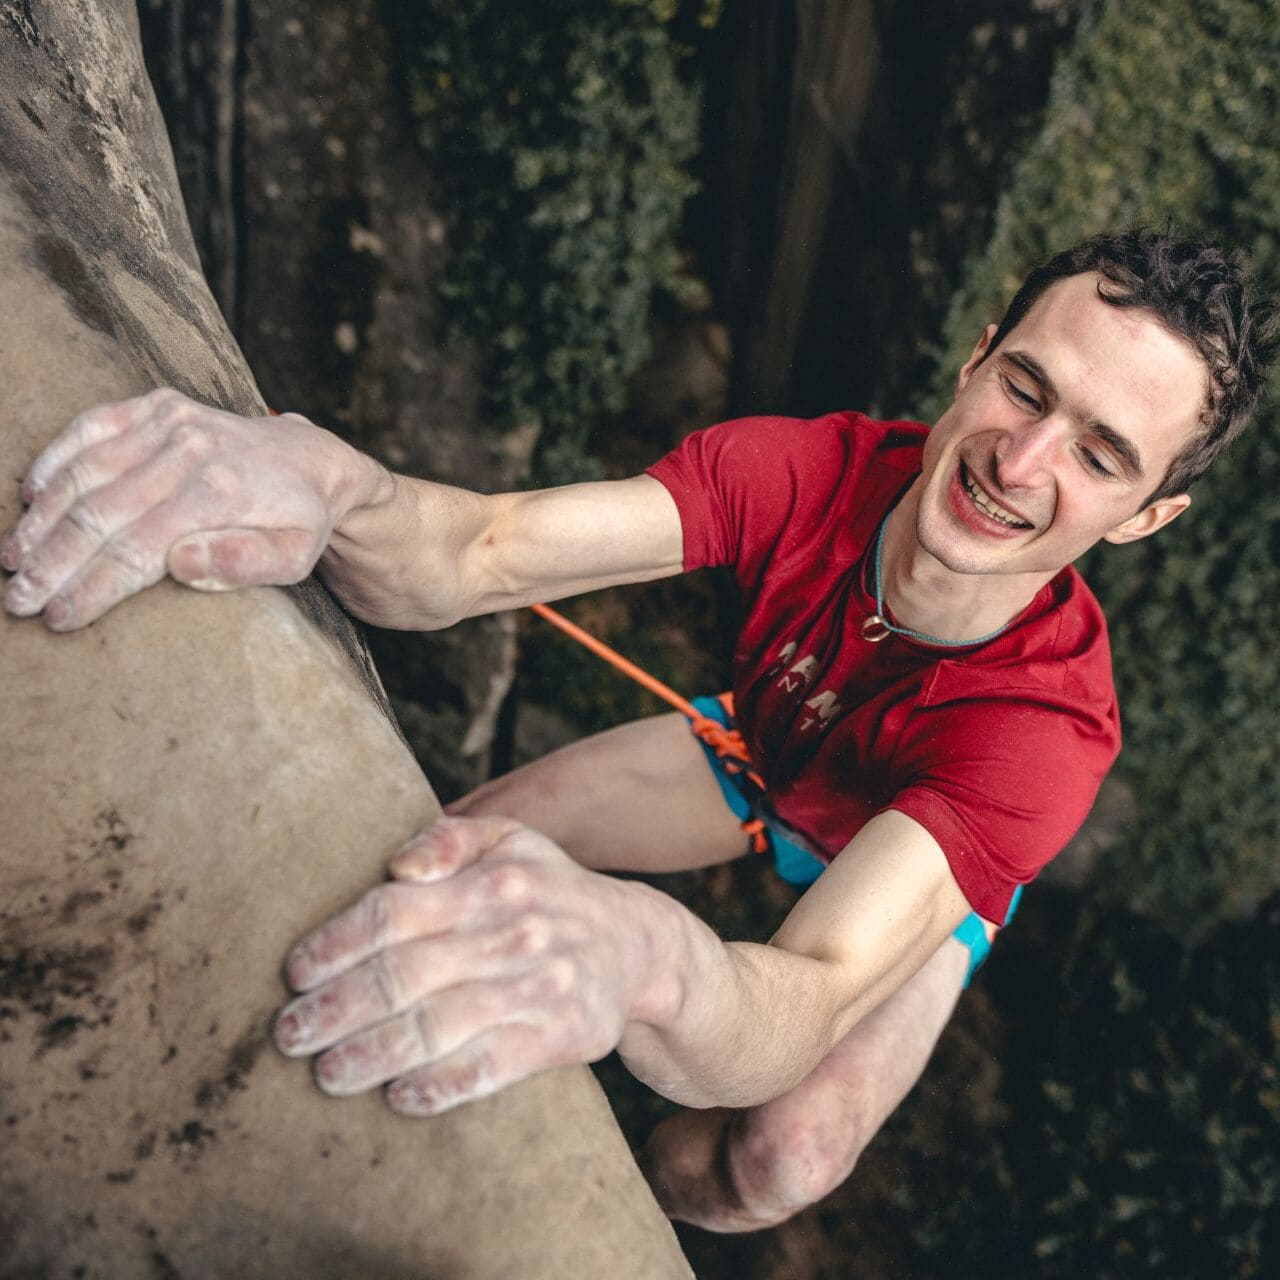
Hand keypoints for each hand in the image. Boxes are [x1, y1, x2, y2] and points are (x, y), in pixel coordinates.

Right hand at [1, 387, 376, 629]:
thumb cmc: (297, 520)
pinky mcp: (156, 405)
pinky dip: (54, 460)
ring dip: (42, 521)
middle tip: (18, 600)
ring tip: (13, 562)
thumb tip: (181, 563)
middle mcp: (189, 449)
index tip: (59, 618)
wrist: (310, 460)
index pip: (137, 549)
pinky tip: (30, 497)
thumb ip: (246, 564)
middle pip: (100, 514)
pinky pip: (90, 427)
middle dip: (53, 563)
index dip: (92, 587)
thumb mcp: (295, 557)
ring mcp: (170, 422)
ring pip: (85, 473)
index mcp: (220, 492)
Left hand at [272, 815, 667, 1115]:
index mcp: (490, 881)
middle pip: (403, 975)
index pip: (393, 912)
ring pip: (436, 1027)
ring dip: (372, 1054)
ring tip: (325, 1073)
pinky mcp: (560, 1036)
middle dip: (335, 1008)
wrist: (637, 943)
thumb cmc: (548, 890)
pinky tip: (398, 1096)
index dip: (335, 944)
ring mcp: (537, 987)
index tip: (293, 974)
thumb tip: (395, 865)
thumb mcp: (508, 840)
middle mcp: (512, 932)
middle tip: (288, 1034)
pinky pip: (489, 1068)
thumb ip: (446, 839)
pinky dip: (439, 1086)